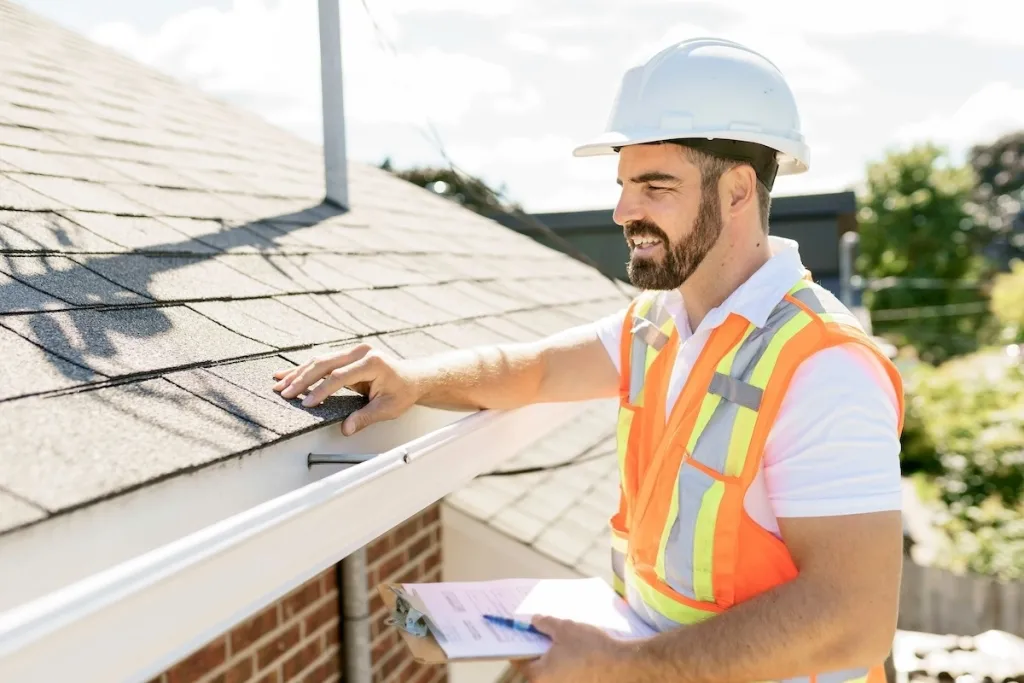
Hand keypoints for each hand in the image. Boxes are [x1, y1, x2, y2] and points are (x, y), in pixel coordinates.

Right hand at [272, 343, 421, 434]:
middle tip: (284, 393)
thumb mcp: (388, 408)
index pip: (340, 377)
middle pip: (325, 364)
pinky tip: (288, 375)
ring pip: (320, 360)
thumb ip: (365, 417)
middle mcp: (361, 352)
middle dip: (302, 380)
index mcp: (372, 363)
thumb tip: (346, 428)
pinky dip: (305, 369)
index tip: (307, 403)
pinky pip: (323, 361)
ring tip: (279, 385)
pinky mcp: (347, 355)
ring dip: (298, 373)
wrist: (412, 378)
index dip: (321, 390)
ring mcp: (354, 351)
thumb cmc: (402, 392)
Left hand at [520, 616, 632, 682]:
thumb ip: (544, 624)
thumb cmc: (589, 648)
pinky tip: (575, 651)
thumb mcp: (563, 628)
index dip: (519, 646)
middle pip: (537, 667)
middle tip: (542, 633)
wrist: (621, 664)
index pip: (520, 661)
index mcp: (539, 675)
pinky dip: (567, 664)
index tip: (522, 635)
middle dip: (538, 650)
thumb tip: (534, 621)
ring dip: (554, 657)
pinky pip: (566, 674)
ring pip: (553, 671)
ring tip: (562, 640)